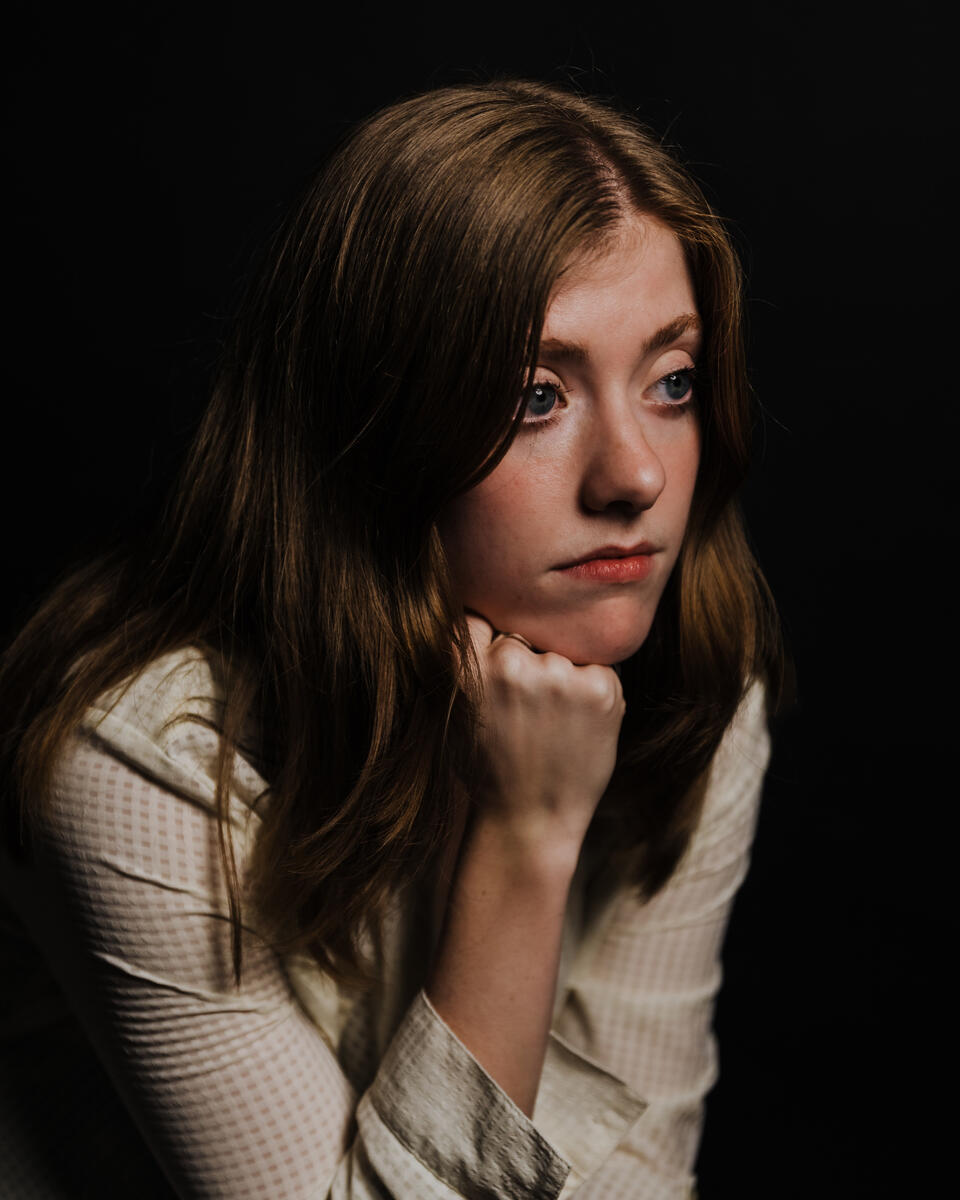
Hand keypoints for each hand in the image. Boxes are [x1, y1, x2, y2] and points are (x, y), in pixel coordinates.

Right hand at [462, 611, 625, 860]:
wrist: (530, 820)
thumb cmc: (489, 765)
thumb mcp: (457, 707)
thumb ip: (465, 655)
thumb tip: (480, 600)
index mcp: (467, 666)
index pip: (482, 615)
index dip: (491, 639)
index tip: (496, 668)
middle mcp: (512, 664)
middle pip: (527, 631)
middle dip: (530, 657)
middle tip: (527, 710)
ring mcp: (560, 675)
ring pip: (563, 648)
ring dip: (563, 673)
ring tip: (551, 722)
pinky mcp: (601, 688)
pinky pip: (597, 666)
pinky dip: (592, 689)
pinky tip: (575, 725)